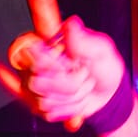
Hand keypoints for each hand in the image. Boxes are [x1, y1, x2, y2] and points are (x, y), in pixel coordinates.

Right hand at [3, 16, 125, 131]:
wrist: (109, 92)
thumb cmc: (104, 66)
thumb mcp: (100, 50)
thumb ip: (83, 40)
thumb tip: (72, 23)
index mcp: (48, 45)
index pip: (28, 54)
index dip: (49, 64)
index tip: (69, 65)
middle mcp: (36, 65)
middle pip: (37, 83)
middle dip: (69, 85)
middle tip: (84, 76)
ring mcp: (36, 86)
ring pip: (45, 101)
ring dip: (72, 98)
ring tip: (83, 88)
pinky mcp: (41, 104)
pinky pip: (48, 113)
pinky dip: (69, 109)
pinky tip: (78, 100)